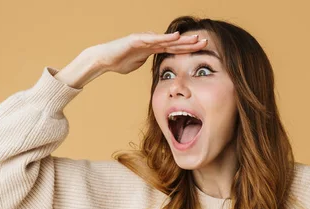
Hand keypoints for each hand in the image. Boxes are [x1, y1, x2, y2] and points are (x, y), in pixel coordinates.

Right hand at [89, 31, 207, 74]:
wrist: (104, 59)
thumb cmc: (119, 62)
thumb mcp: (139, 64)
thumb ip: (148, 64)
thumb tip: (155, 71)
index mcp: (153, 49)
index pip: (174, 49)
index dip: (188, 49)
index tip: (202, 50)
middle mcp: (151, 42)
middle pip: (174, 43)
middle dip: (190, 43)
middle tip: (206, 42)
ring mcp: (145, 39)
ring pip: (167, 39)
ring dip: (182, 39)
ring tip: (195, 38)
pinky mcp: (137, 39)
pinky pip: (153, 39)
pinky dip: (165, 38)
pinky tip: (176, 36)